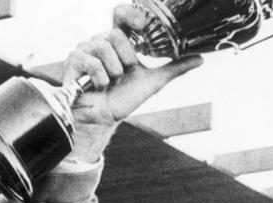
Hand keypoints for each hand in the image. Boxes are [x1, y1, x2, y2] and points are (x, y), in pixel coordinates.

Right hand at [63, 4, 202, 158]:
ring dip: (113, 71)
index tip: (142, 25)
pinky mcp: (73, 61)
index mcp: (120, 41)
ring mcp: (85, 49)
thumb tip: (200, 58)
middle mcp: (101, 41)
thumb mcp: (154, 81)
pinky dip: (99, 78)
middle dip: (126, 58)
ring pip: (103, 47)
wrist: (106, 118)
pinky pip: (91, 62)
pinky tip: (99, 86)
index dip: (130, 15)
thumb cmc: (126, 97)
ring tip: (112, 82)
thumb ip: (175, 68)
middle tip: (125, 73)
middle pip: (115, 33)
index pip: (121, 15)